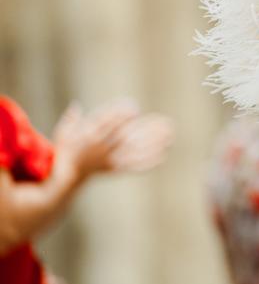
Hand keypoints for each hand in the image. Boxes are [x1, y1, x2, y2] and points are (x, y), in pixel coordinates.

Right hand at [52, 101, 173, 180]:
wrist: (66, 177)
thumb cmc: (67, 150)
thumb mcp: (63, 134)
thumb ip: (71, 120)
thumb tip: (76, 105)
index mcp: (88, 138)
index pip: (106, 125)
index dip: (120, 116)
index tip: (135, 108)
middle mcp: (100, 150)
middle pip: (124, 138)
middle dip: (143, 129)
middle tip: (162, 120)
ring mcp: (109, 161)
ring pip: (134, 153)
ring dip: (153, 145)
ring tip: (170, 135)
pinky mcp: (115, 170)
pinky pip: (134, 167)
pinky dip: (149, 162)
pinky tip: (164, 155)